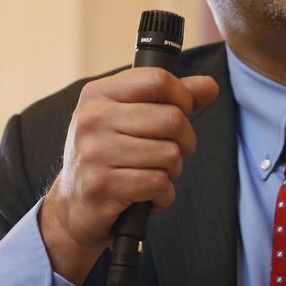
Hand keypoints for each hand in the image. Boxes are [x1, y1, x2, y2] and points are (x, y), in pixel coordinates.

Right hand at [39, 68, 219, 282]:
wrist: (74, 207)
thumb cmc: (110, 156)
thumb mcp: (132, 119)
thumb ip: (172, 100)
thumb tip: (210, 86)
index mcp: (98, 94)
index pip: (158, 79)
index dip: (183, 97)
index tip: (182, 113)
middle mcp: (92, 119)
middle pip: (173, 119)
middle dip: (185, 141)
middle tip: (171, 153)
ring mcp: (94, 152)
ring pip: (170, 154)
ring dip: (172, 171)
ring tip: (152, 174)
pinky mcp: (102, 185)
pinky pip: (159, 183)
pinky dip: (163, 194)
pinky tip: (147, 196)